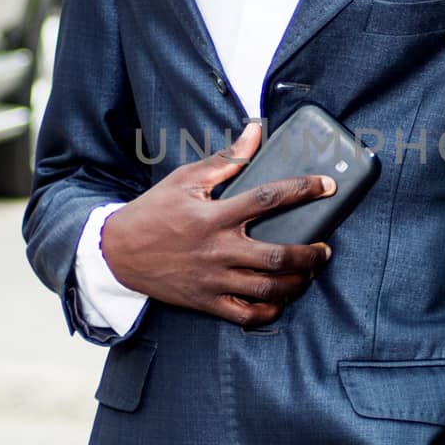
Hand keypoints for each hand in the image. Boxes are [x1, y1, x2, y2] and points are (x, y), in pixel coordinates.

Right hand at [100, 121, 334, 326]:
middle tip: (324, 248)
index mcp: (214, 215)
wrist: (117, 252)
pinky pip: (245, 315)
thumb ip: (226, 159)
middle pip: (276, 256)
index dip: (303, 189)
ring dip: (296, 283)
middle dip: (309, 254)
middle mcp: (217, 249)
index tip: (327, 186)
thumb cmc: (154, 211)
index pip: (268, 198)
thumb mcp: (186, 179)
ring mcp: (213, 280)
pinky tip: (281, 299)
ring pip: (267, 288)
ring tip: (308, 273)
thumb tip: (255, 130)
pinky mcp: (206, 302)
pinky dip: (269, 311)